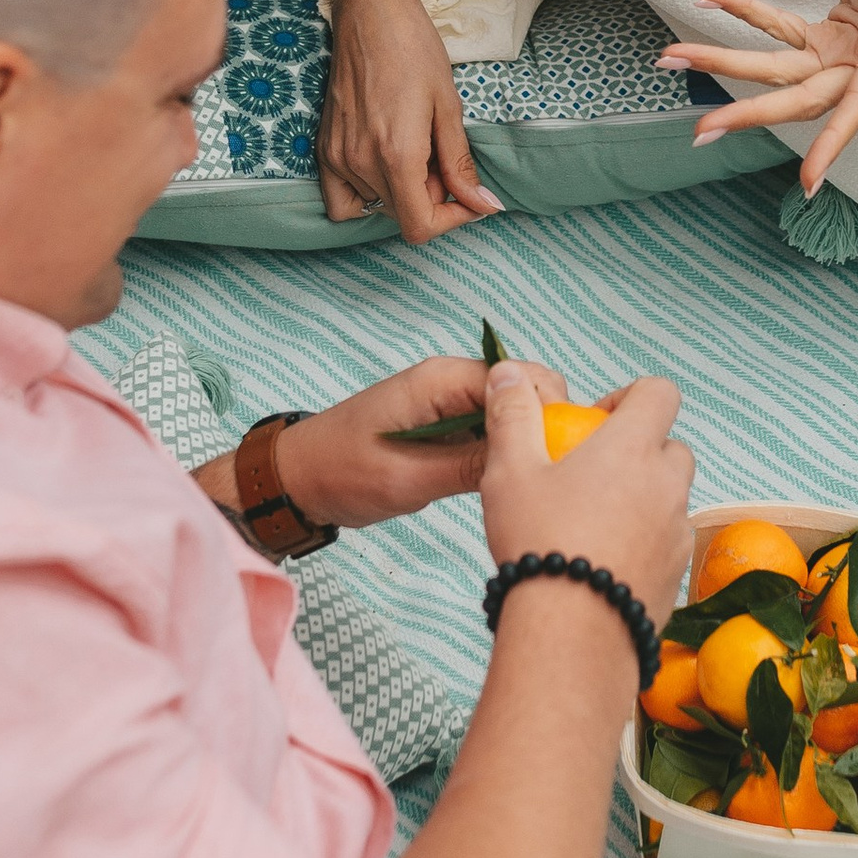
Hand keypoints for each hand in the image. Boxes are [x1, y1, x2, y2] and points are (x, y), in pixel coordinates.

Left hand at [271, 355, 554, 529]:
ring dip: (523, 439)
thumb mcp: (408, 479)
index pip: (521, 377)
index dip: (549, 410)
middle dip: (543, 423)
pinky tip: (507, 480)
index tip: (561, 453)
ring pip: (509, 411)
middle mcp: (450, 381)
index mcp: (441, 380)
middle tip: (547, 471)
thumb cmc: (341, 472)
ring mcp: (448, 402)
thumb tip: (526, 459)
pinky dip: (503, 450)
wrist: (296, 478)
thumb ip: (469, 466)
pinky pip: (489, 429)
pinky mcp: (445, 425)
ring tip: (531, 479)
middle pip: (523, 390)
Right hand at [318, 0, 504, 243]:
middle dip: (431, 199)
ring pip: (376, 205)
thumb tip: (484, 205)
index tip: (468, 198)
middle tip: (441, 157)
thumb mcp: (449, 107)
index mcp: (397, 155)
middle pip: (401, 215)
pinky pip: (341, 200)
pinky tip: (382, 165)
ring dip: (402, 191)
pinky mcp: (324, 148)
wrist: (370, 15)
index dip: (452, 220)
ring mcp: (338, 157)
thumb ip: (460, 164)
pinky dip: (365, 195)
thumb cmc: (415, 51)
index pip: (420, 226)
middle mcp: (362, 162)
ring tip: (414, 150)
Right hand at [480, 359, 690, 629]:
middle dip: (639, 453)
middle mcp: (668, 485)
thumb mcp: (510, 471)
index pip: (661, 392)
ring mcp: (678, 532)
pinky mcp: (678, 574)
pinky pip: (668, 544)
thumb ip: (512, 415)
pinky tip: (603, 565)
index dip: (630, 398)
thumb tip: (508, 372)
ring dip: (643, 499)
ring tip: (592, 525)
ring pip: (672, 499)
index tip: (595, 424)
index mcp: (634, 448)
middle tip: (590, 478)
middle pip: (671, 447)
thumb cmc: (539, 542)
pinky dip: (645, 543)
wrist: (572, 633)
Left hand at [657, 0, 857, 194]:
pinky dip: (745, 15)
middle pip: (802, 97)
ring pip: (780, 71)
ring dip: (726, 65)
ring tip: (673, 58)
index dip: (835, 141)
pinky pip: (780, 31)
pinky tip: (711, 0)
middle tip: (701, 129)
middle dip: (751, 113)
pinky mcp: (825, 37)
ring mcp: (842, 52)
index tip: (809, 179)